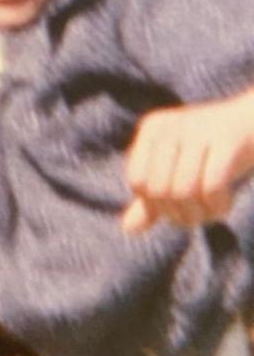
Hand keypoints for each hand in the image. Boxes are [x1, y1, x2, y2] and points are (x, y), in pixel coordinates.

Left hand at [122, 91, 253, 231]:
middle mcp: (170, 127)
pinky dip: (217, 206)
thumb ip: (153, 199)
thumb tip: (128, 228)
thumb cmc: (215, 150)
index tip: (179, 207)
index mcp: (152, 129)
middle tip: (199, 215)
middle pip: (159, 189)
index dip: (156, 204)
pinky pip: (211, 186)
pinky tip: (225, 205)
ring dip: (199, 214)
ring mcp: (198, 130)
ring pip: (182, 191)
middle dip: (179, 214)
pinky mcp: (227, 139)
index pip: (138, 180)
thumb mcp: (179, 171)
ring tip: (212, 213)